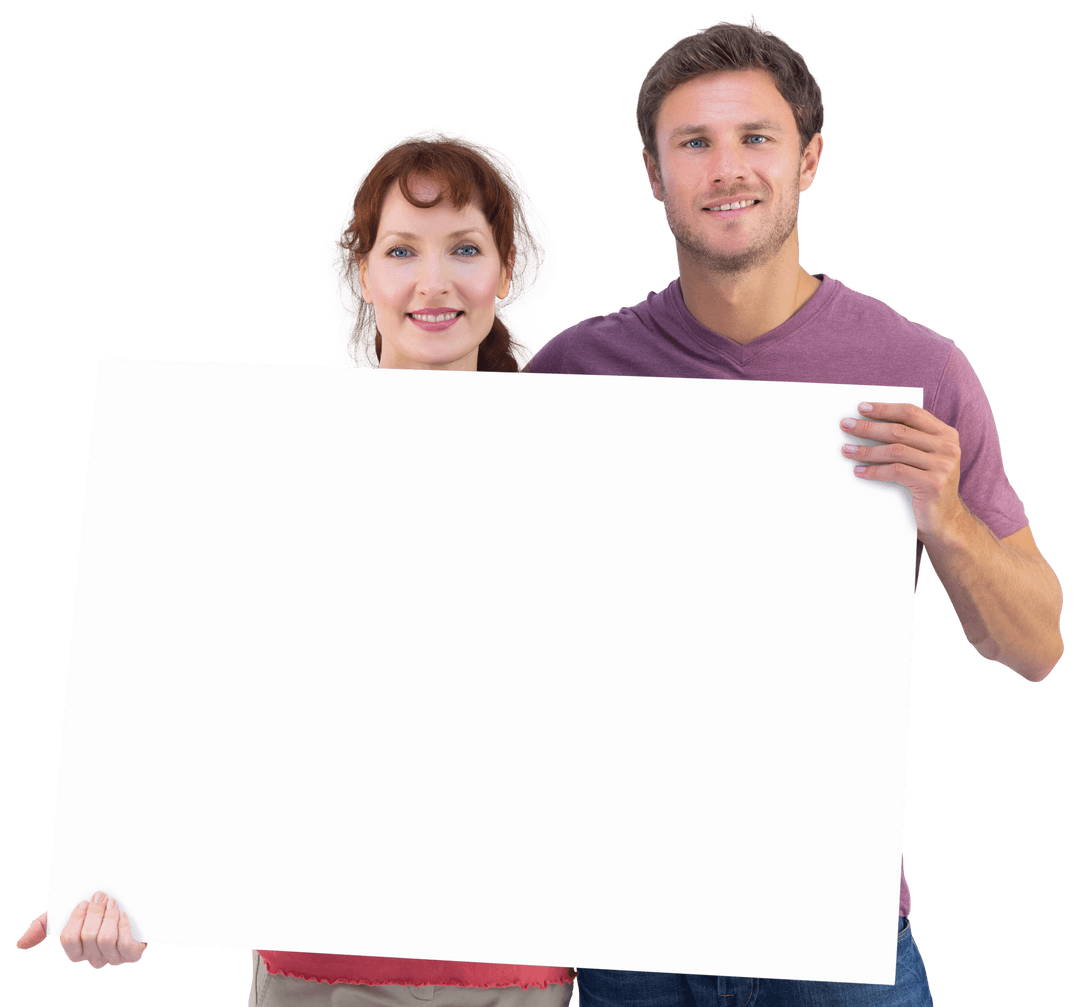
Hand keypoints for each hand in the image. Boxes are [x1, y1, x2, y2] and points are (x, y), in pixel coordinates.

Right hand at [15, 891, 146, 968]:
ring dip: (109, 917)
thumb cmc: (97, 911)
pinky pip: (125, 946)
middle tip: (101, 895)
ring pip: (105, 940)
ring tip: (113, 902)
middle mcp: (94, 957)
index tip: (85, 901)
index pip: (69, 939)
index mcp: (78, 950)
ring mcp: (113, 957)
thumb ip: (45, 926)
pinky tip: (124, 915)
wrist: (133, 904)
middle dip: (96, 912)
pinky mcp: (132, 954)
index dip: (77, 918)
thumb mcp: (70, 913)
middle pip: (88, 937)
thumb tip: (21, 944)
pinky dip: (123, 927)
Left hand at [840, 401, 963, 539]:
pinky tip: (858, 471)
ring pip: (896, 450)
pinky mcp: (934, 484)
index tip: (861, 408)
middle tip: (845, 426)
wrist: (946, 520)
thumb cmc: (926, 485)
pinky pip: (896, 472)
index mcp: (946, 434)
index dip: (885, 409)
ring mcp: (943, 465)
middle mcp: (947, 447)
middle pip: (900, 431)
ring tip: (846, 450)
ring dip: (867, 450)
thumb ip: (909, 441)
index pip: (912, 413)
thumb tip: (868, 424)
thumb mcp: (924, 458)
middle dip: (869, 427)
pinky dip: (874, 471)